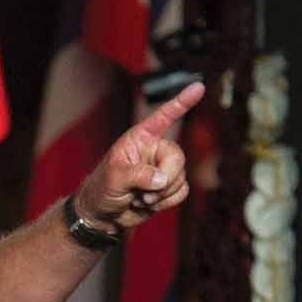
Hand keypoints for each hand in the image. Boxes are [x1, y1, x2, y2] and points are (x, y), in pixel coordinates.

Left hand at [74, 83, 206, 232]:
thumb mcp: (114, 178)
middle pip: (178, 157)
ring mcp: (162, 169)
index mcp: (140, 138)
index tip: (199, 87)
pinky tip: (149, 203)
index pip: (163, 117)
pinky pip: (182, 192)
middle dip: (165, 178)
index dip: (181, 102)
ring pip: (181, 178)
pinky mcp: (168, 187)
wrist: (103, 215)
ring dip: (161, 194)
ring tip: (139, 197)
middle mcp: (154, 150)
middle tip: (145, 194)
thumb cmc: (102, 189)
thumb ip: (137, 175)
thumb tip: (161, 179)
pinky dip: (167, 202)